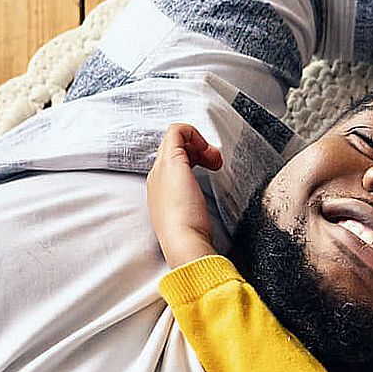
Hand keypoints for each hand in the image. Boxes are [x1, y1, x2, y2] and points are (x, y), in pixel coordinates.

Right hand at [147, 124, 222, 267]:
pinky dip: (194, 133)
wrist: (182, 241)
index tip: (212, 168)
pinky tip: (208, 153)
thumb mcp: (190, 216)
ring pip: (175, 138)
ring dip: (199, 143)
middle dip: (198, 149)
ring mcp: (162, 168)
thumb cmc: (189, 234)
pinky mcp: (172, 162)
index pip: (173, 162)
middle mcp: (157, 175)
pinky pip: (177, 131)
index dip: (194, 158)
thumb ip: (192, 205)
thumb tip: (200, 206)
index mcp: (160, 188)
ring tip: (215, 161)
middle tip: (215, 163)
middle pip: (174, 148)